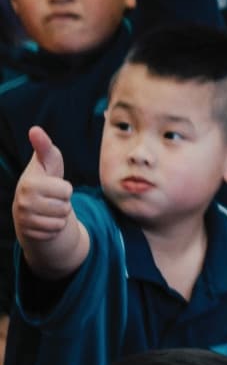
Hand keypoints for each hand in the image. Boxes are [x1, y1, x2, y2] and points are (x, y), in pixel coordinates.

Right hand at [13, 127, 71, 243]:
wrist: (30, 208)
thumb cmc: (44, 180)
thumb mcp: (48, 163)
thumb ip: (44, 147)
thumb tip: (35, 129)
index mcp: (29, 184)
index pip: (66, 190)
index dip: (65, 188)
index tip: (53, 185)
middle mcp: (23, 203)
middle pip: (65, 207)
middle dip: (64, 203)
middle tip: (52, 199)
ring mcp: (24, 220)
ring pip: (61, 221)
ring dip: (60, 216)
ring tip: (49, 209)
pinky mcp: (29, 235)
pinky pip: (55, 233)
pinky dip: (54, 228)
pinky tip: (45, 220)